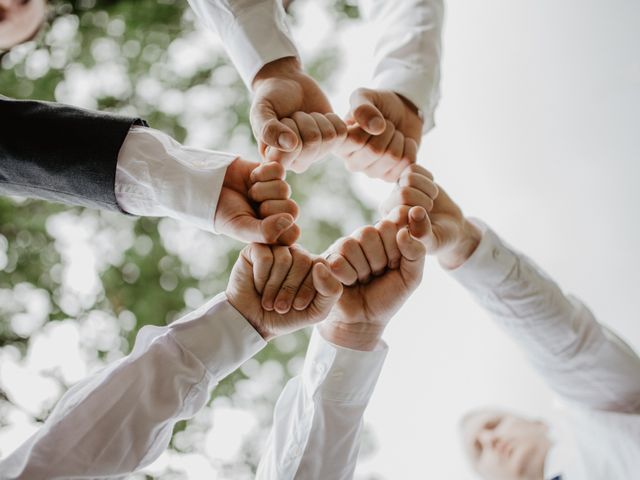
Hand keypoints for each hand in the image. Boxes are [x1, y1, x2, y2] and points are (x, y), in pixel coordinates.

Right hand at [214, 159, 299, 244]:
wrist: (208, 186)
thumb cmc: (224, 213)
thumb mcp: (241, 228)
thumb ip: (265, 232)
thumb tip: (289, 220)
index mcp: (274, 231)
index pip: (293, 233)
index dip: (277, 228)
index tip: (258, 224)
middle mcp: (278, 212)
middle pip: (292, 210)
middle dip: (268, 207)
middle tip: (252, 205)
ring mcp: (276, 192)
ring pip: (284, 189)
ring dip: (261, 190)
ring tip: (249, 192)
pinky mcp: (271, 172)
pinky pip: (278, 170)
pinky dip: (262, 173)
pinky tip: (251, 178)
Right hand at [226, 244, 342, 339]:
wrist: (253, 322)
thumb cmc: (286, 317)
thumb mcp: (317, 311)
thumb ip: (330, 291)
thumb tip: (320, 265)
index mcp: (314, 265)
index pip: (321, 265)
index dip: (309, 288)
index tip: (299, 307)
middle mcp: (297, 253)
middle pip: (303, 260)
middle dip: (290, 289)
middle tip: (280, 307)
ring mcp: (277, 249)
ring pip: (283, 259)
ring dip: (273, 287)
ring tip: (268, 301)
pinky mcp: (256, 249)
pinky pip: (264, 258)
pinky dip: (260, 278)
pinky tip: (257, 286)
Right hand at [251, 57, 347, 172]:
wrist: (287, 84)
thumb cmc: (271, 99)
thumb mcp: (261, 110)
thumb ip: (268, 129)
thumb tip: (291, 145)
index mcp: (275, 160)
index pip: (292, 150)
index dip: (287, 127)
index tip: (278, 120)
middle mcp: (297, 162)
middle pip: (313, 141)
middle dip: (303, 119)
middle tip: (292, 116)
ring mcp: (317, 155)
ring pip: (329, 136)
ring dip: (315, 118)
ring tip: (303, 117)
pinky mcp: (333, 144)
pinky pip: (342, 132)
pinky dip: (330, 118)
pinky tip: (318, 118)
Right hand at [319, 209, 427, 349]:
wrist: (364, 320)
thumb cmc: (388, 296)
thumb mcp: (411, 277)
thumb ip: (416, 253)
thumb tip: (403, 232)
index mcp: (385, 235)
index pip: (389, 225)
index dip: (394, 250)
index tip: (394, 266)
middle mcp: (363, 237)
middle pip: (368, 232)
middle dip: (377, 260)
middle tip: (377, 274)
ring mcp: (343, 247)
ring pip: (350, 246)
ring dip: (361, 270)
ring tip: (363, 279)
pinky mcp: (326, 260)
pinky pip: (337, 261)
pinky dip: (348, 278)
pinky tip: (349, 284)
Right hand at [336, 88, 423, 181]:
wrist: (401, 113)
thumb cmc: (378, 105)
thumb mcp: (366, 96)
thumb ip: (362, 106)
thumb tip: (376, 127)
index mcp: (340, 145)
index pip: (355, 140)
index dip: (368, 125)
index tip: (369, 117)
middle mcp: (352, 162)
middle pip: (374, 151)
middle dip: (387, 130)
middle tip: (386, 124)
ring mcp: (371, 172)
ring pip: (392, 157)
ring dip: (398, 138)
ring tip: (393, 133)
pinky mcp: (390, 177)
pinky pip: (406, 163)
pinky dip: (410, 147)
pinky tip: (403, 142)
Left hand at [382, 164, 480, 268]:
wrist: (450, 226)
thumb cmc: (439, 238)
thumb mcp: (433, 242)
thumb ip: (422, 233)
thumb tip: (415, 211)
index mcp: (390, 225)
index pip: (400, 211)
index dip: (419, 215)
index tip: (427, 223)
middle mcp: (389, 207)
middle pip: (403, 193)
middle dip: (423, 201)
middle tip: (429, 209)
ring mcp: (397, 190)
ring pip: (408, 178)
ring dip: (427, 189)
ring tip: (431, 199)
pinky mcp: (406, 177)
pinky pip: (413, 168)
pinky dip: (427, 178)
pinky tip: (430, 190)